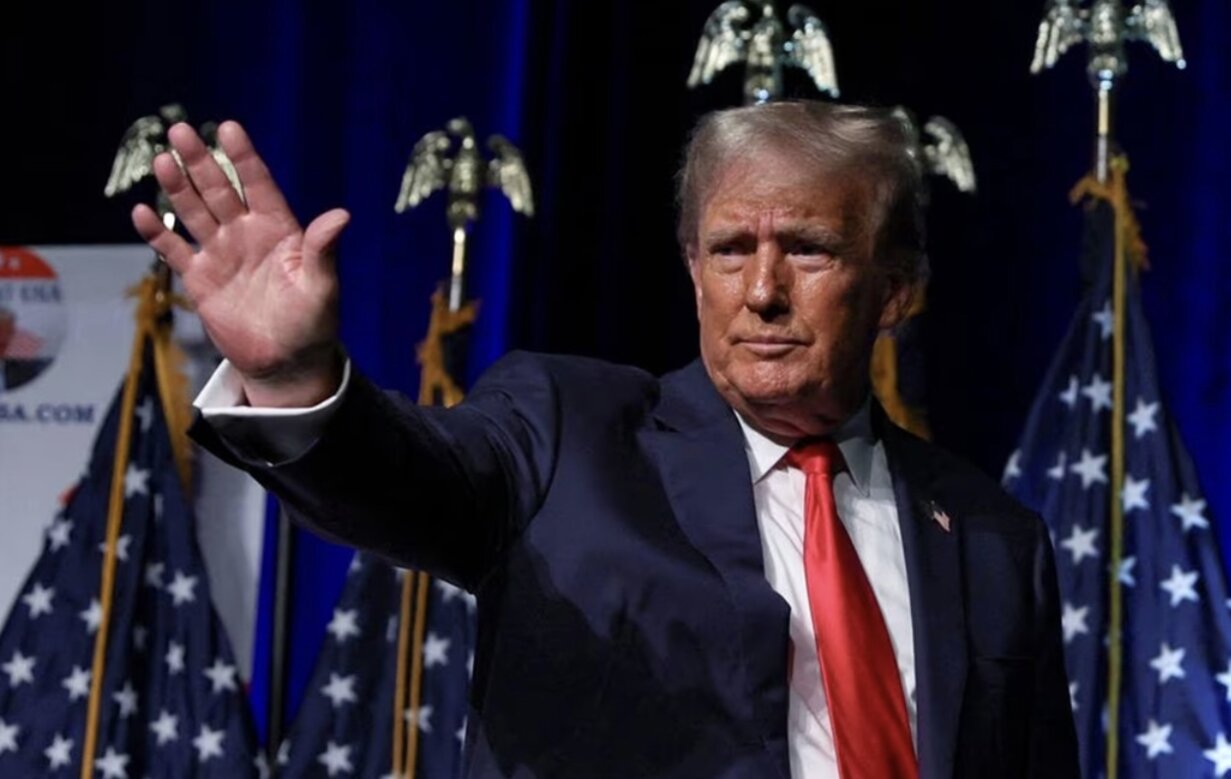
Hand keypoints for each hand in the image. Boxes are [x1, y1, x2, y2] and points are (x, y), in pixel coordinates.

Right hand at [132, 121, 347, 406]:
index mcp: (279, 229)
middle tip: (180, 130)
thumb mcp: (322, 286)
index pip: (258, 184)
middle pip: (219, 190)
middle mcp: (246, 234)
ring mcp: (221, 253)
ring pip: (194, 212)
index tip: (229, 127)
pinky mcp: (200, 279)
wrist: (286, 362)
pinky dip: (158, 234)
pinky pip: (175, 250)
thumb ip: (323, 250)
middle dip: (201, 161)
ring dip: (177, 187)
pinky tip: (142, 213)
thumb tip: (341, 215)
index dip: (244, 157)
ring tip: (163, 160)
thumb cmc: (312, 323)